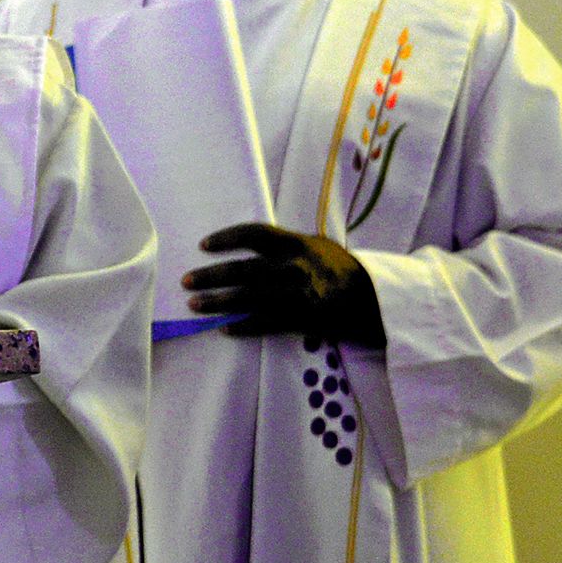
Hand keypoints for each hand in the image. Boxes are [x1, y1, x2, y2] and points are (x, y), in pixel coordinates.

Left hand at [182, 223, 386, 346]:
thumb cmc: (340, 269)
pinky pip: (268, 323)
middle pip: (245, 270)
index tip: (203, 245)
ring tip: (194, 306)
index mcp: (298, 244)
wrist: (376, 299)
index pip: (255, 234)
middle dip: (212, 276)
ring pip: (251, 298)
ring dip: (219, 302)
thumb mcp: (316, 247)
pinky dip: (244, 326)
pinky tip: (224, 328)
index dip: (227, 238)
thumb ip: (284, 245)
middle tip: (186, 281)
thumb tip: (246, 244)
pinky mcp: (305, 319)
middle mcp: (297, 267)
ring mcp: (301, 294)